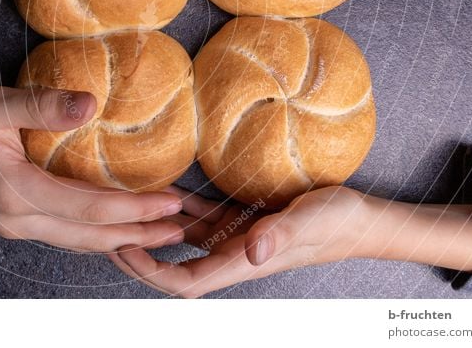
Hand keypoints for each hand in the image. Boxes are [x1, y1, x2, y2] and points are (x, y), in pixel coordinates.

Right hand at [0, 86, 184, 251]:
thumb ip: (42, 105)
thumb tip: (90, 104)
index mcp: (16, 193)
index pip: (90, 209)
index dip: (135, 208)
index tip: (172, 200)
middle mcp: (19, 219)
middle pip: (92, 236)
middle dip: (140, 234)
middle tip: (181, 228)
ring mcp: (15, 224)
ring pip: (80, 241)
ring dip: (123, 238)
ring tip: (161, 232)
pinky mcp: (15, 219)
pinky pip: (67, 234)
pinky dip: (99, 233)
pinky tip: (119, 227)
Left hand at [109, 186, 471, 297]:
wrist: (362, 218)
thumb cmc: (340, 221)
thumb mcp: (311, 222)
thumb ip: (281, 236)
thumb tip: (252, 252)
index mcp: (244, 262)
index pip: (186, 281)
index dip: (150, 271)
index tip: (123, 247)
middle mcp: (234, 254)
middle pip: (175, 267)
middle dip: (140, 257)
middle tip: (108, 231)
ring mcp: (238, 239)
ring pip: (185, 242)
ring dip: (156, 231)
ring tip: (126, 211)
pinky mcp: (244, 221)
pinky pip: (203, 217)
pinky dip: (181, 208)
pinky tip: (164, 191)